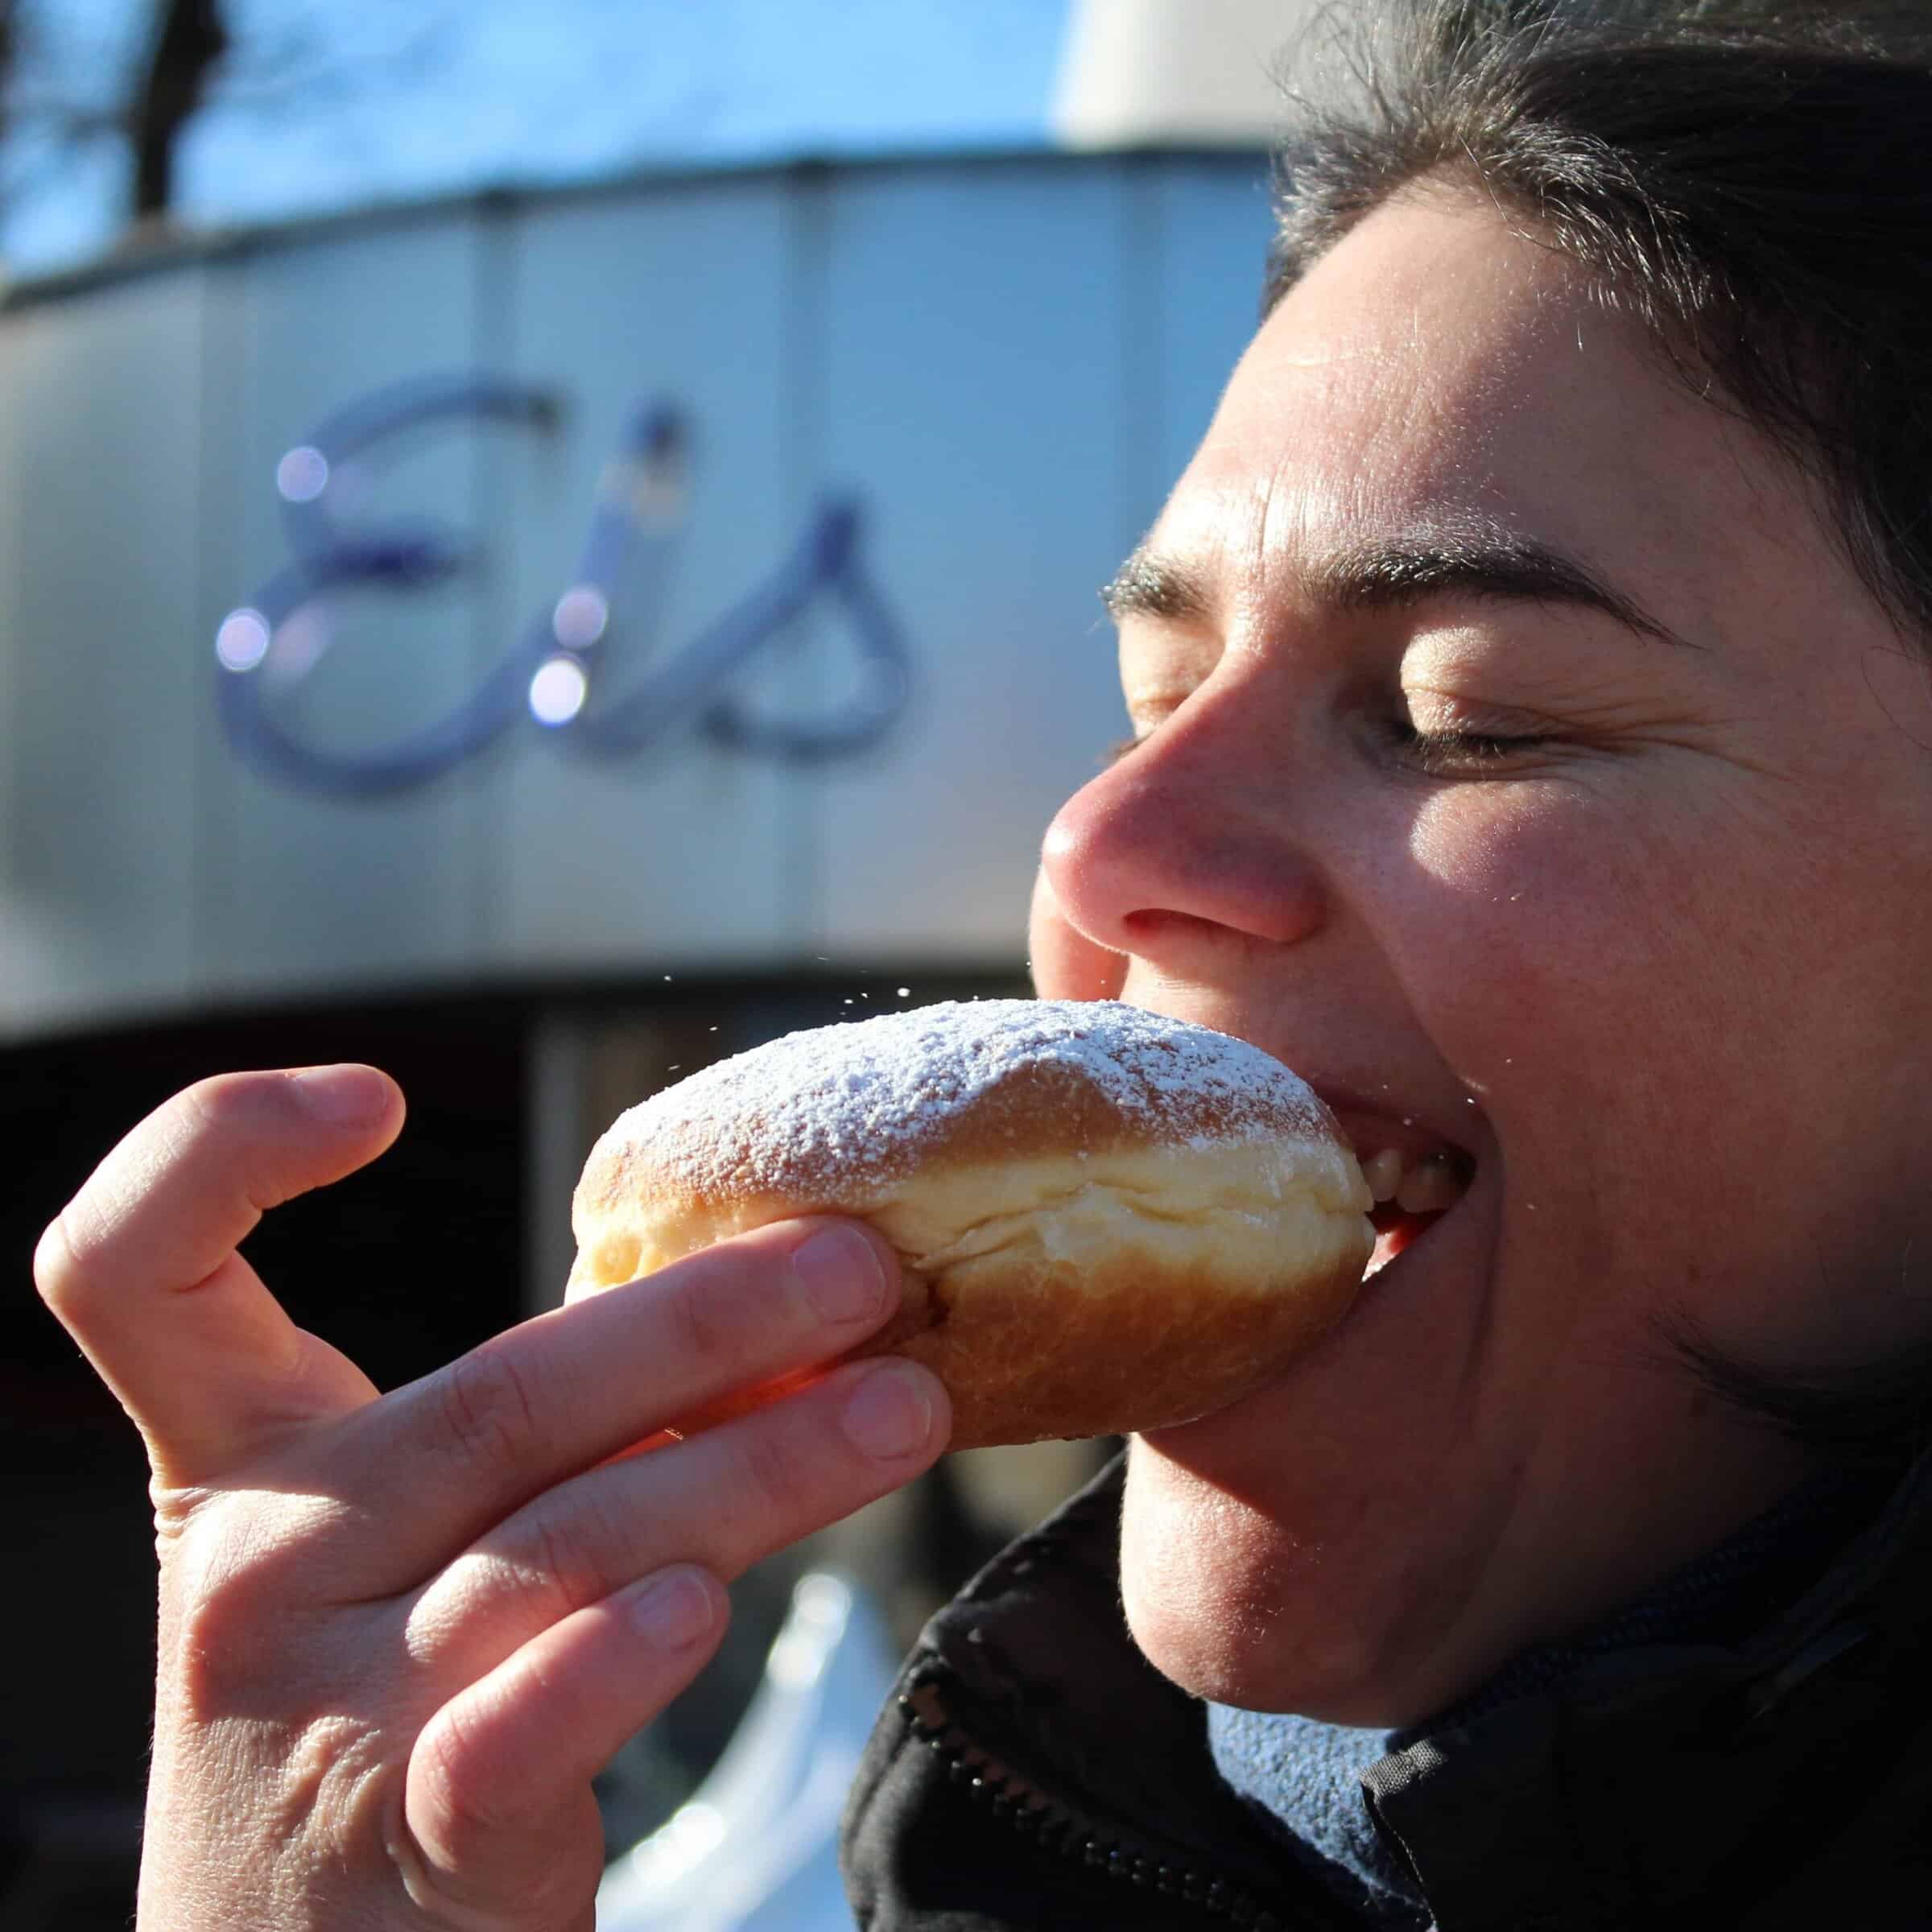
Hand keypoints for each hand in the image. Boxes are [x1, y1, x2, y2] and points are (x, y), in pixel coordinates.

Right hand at [35, 1065, 948, 1930]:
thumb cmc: (373, 1723)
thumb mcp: (401, 1554)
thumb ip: (534, 1436)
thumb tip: (764, 1308)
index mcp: (241, 1473)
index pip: (135, 1272)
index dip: (219, 1151)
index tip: (375, 1097)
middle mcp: (257, 1574)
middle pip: (489, 1403)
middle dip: (700, 1323)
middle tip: (862, 1270)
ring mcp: (320, 1716)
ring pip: (560, 1545)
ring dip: (757, 1464)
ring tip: (907, 1408)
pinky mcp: (407, 1847)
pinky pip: (511, 1735)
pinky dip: (609, 1666)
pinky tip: (703, 1608)